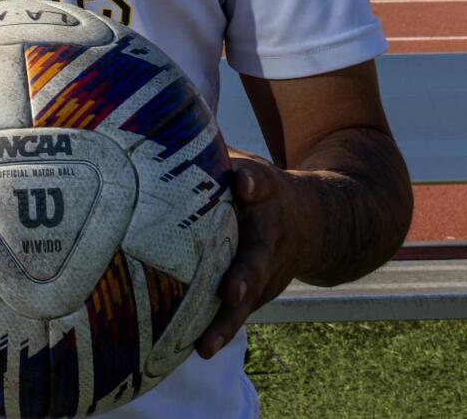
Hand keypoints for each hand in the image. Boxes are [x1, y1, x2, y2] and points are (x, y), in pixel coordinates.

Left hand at [194, 154, 313, 357]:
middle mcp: (268, 232)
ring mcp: (268, 268)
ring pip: (249, 296)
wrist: (319, 222)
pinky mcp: (261, 291)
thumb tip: (148, 119)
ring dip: (228, 319)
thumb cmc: (257, 185)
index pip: (260, 181)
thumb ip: (206, 151)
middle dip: (243, 274)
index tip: (243, 181)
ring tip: (207, 342)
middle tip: (230, 290)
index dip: (252, 181)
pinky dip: (220, 330)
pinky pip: (239, 314)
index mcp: (265, 191)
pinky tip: (197, 348)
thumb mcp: (243, 160)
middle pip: (257, 255)